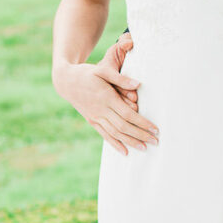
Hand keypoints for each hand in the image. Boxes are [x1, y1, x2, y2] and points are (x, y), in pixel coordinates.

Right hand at [53, 41, 158, 156]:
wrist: (66, 82)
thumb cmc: (87, 74)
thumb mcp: (102, 70)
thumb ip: (121, 78)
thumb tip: (138, 84)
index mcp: (106, 98)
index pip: (128, 115)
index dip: (142, 123)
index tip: (155, 129)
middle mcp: (101, 111)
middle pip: (124, 127)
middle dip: (141, 135)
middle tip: (155, 141)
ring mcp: (95, 117)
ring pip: (115, 134)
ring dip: (130, 142)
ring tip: (144, 148)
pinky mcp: (92, 121)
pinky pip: (104, 135)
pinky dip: (115, 144)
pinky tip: (125, 152)